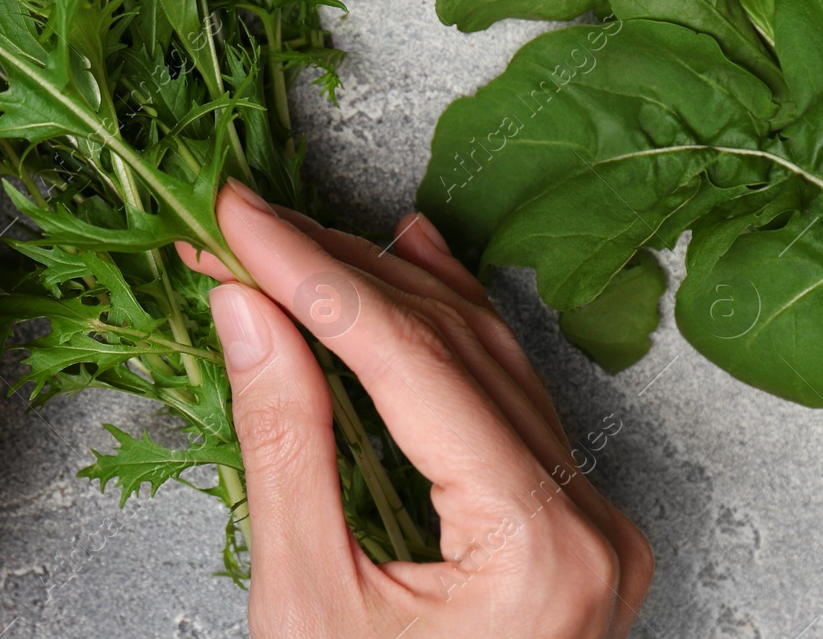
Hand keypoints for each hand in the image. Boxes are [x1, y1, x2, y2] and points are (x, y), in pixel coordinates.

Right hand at [179, 182, 653, 637]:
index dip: (311, 276)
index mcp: (540, 548)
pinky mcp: (564, 524)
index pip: (412, 364)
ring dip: (378, 288)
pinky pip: (502, 396)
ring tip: (292, 233)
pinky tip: (408, 258)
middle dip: (330, 273)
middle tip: (238, 227)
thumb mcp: (308, 602)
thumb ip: (283, 442)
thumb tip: (248, 309)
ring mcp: (588, 522)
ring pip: (480, 358)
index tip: (234, 222)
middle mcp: (588, 523)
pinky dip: (440, 327)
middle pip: (449, 347)